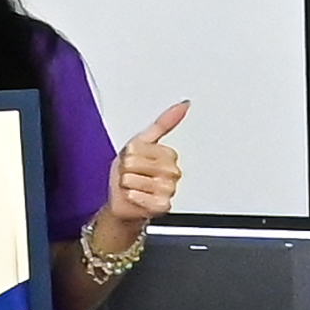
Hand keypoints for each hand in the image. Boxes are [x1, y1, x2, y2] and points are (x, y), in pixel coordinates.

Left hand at [99, 100, 188, 242]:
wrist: (124, 201)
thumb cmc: (130, 173)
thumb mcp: (141, 143)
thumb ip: (163, 123)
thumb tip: (185, 104)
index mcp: (169, 155)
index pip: (139, 147)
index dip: (128, 154)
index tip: (133, 159)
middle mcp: (173, 172)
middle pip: (135, 163)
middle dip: (126, 169)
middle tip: (131, 174)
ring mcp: (169, 189)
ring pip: (135, 179)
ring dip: (127, 184)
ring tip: (132, 186)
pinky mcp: (164, 205)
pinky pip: (141, 197)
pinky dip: (132, 197)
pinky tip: (135, 197)